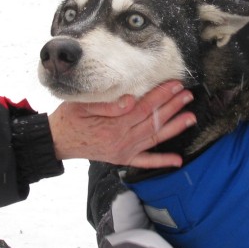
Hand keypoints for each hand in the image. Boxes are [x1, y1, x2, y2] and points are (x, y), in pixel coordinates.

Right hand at [48, 81, 194, 167]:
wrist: (58, 141)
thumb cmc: (69, 118)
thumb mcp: (82, 105)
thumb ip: (107, 104)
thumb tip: (131, 99)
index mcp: (113, 125)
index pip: (144, 107)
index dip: (160, 95)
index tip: (174, 85)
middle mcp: (122, 140)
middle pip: (153, 121)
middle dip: (172, 107)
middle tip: (188, 95)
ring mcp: (123, 151)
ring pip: (154, 138)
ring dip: (174, 128)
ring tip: (191, 117)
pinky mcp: (122, 158)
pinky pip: (145, 161)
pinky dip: (161, 162)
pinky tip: (177, 161)